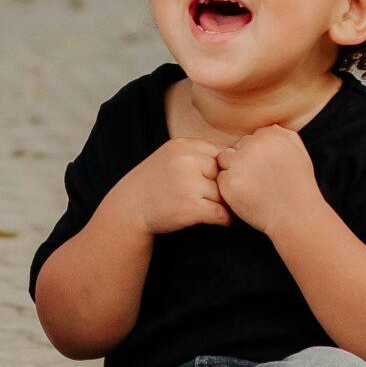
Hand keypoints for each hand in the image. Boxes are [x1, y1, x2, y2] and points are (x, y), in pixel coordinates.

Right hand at [105, 136, 231, 235]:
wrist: (127, 209)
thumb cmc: (153, 185)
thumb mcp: (171, 158)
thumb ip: (197, 155)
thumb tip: (238, 157)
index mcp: (183, 145)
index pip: (221, 154)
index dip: (223, 172)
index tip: (217, 184)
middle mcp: (186, 160)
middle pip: (224, 174)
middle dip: (222, 187)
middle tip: (217, 199)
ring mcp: (188, 183)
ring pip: (223, 194)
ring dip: (223, 204)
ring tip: (217, 210)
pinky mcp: (190, 207)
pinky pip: (221, 212)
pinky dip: (225, 219)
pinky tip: (222, 221)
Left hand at [215, 124, 321, 236]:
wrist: (296, 215)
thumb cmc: (299, 186)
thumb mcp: (299, 152)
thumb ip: (283, 135)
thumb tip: (268, 128)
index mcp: (270, 135)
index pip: (251, 138)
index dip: (257, 155)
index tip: (265, 169)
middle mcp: (253, 146)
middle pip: (237, 146)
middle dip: (243, 161)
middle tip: (258, 180)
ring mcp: (239, 164)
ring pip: (224, 159)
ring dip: (232, 170)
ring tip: (250, 186)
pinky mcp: (229, 183)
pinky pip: (220, 178)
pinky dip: (229, 187)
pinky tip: (246, 195)